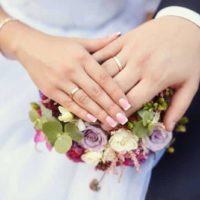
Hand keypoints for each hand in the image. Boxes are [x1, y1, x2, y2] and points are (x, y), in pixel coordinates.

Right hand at [1, 21, 130, 126]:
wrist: (30, 47)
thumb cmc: (59, 46)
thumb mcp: (80, 42)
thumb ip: (100, 43)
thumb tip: (120, 35)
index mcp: (82, 58)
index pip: (104, 78)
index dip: (116, 92)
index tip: (127, 104)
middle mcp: (73, 70)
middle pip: (96, 92)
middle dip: (111, 107)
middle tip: (123, 119)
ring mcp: (61, 81)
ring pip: (83, 100)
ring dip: (99, 113)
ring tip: (111, 123)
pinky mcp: (50, 90)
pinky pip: (68, 103)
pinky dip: (80, 112)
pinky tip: (92, 119)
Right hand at [94, 16, 199, 130]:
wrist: (185, 24)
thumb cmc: (189, 56)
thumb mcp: (190, 84)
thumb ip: (179, 108)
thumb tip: (168, 129)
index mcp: (156, 78)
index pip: (131, 103)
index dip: (118, 117)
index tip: (108, 127)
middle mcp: (140, 65)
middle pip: (114, 90)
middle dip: (104, 106)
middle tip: (96, 117)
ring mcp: (130, 50)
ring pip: (105, 72)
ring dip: (95, 88)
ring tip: (90, 101)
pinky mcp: (123, 39)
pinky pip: (104, 53)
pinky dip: (94, 65)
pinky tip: (88, 76)